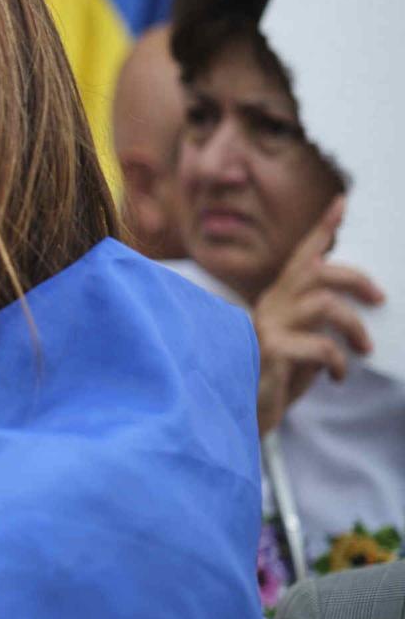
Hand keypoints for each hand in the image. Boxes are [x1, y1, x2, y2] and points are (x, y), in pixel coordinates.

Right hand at [253, 196, 384, 433]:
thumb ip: (316, 324)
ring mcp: (268, 327)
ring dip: (354, 326)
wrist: (238, 415)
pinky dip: (337, 360)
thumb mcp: (300, 345)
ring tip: (363, 348)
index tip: (342, 203)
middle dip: (357, 279)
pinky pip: (320, 345)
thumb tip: (358, 309)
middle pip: (318, 272)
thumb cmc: (274, 381)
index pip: (301, 257)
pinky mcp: (271, 351)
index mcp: (276, 301)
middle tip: (379, 300)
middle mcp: (270, 307)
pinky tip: (336, 376)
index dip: (322, 229)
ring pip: (325, 304)